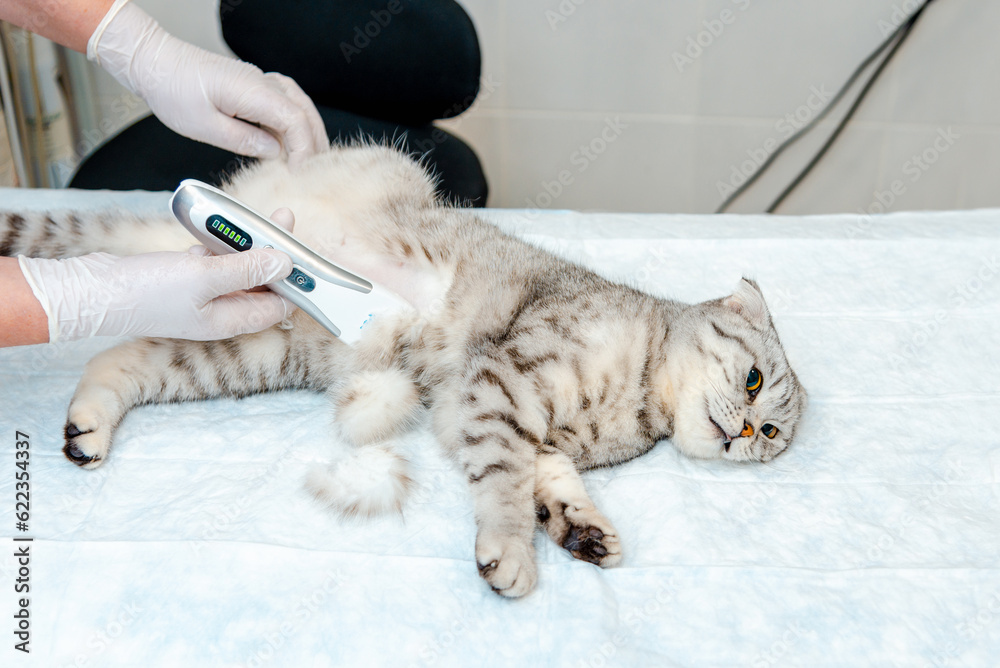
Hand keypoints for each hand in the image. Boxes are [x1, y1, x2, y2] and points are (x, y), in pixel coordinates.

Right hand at [18, 208, 298, 342]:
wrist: (94, 292)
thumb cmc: (147, 293)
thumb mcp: (205, 278)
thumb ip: (248, 270)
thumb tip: (286, 263)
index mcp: (231, 319)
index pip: (279, 305)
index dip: (295, 283)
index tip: (305, 255)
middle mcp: (220, 310)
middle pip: (261, 283)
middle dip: (275, 255)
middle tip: (284, 222)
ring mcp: (202, 294)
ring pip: (238, 267)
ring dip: (249, 243)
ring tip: (263, 216)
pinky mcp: (184, 277)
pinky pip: (213, 259)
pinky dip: (220, 242)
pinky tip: (224, 225)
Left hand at [89, 3, 327, 168]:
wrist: (155, 62)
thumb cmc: (172, 90)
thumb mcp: (204, 127)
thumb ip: (244, 141)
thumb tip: (274, 152)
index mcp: (251, 91)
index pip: (295, 120)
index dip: (304, 149)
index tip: (300, 173)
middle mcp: (261, 82)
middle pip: (304, 111)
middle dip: (314, 143)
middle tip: (313, 171)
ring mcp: (260, 80)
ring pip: (299, 105)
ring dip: (307, 131)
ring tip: (308, 158)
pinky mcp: (254, 84)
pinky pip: (285, 101)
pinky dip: (294, 121)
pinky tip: (289, 139)